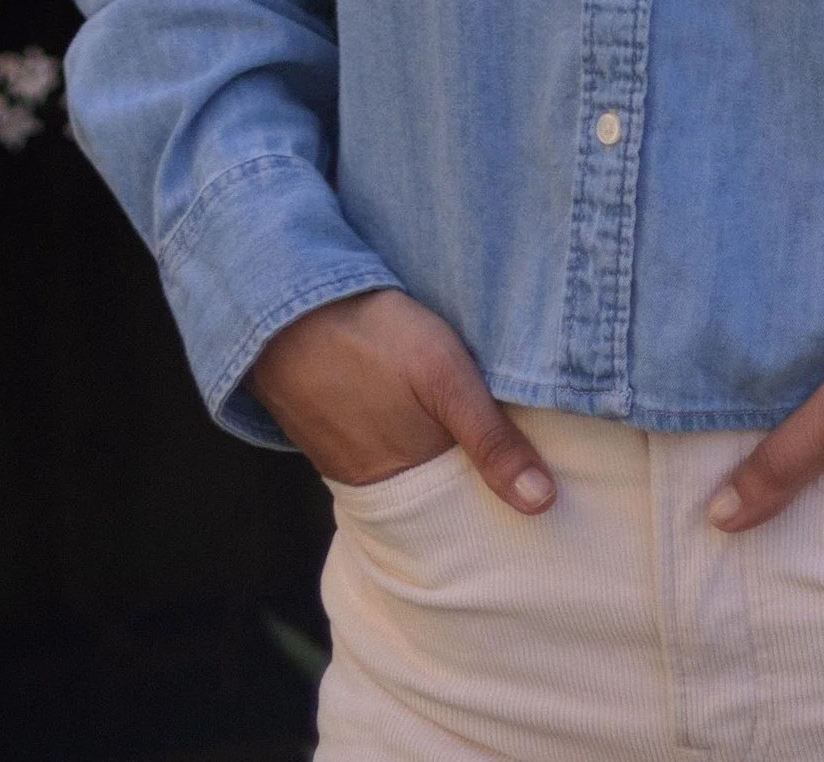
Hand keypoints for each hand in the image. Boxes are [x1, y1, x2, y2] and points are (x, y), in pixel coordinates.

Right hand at [248, 287, 557, 510]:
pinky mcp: (325, 439)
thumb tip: (542, 504)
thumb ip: (491, 439)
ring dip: (434, 465)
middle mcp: (377, 487)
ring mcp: (345, 465)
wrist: (281, 308)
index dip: (502, 504)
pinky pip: (375, 459)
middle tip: (511, 470)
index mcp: (413, 480)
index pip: (469, 514)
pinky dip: (400, 450)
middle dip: (470, 491)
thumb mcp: (445, 375)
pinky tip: (412, 423)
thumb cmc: (371, 336)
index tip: (539, 499)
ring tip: (466, 444)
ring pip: (406, 479)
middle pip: (437, 501)